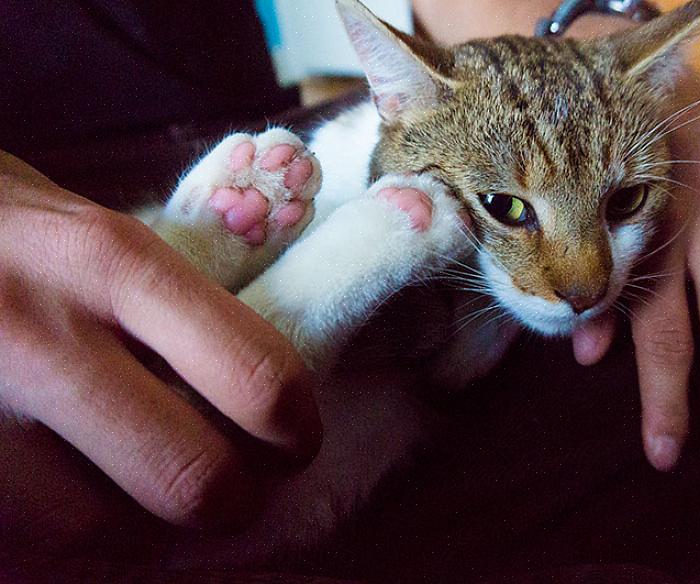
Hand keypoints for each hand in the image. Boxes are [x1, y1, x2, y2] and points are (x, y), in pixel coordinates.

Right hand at [0, 151, 320, 532]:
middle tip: (232, 489)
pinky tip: (61, 487)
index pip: (257, 378)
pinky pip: (28, 540)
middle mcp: (43, 334)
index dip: (295, 432)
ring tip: (133, 483)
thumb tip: (261, 396)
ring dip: (140, 523)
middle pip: (194, 480)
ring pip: (102, 529)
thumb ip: (170, 309)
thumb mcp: (86, 231)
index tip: (292, 441)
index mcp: (110, 261)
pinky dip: (63, 530)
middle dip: (232, 502)